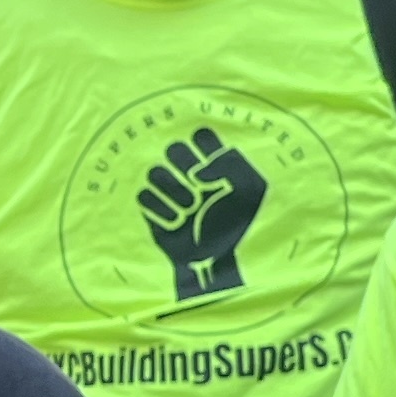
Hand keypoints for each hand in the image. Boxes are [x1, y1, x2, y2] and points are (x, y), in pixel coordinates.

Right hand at [136, 129, 266, 305]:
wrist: (221, 261)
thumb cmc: (239, 225)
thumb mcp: (252, 189)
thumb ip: (232, 165)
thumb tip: (197, 171)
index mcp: (217, 166)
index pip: (201, 135)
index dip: (204, 144)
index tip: (213, 163)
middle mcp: (192, 176)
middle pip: (173, 147)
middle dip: (183, 161)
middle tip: (198, 181)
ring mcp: (172, 194)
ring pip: (155, 171)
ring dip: (172, 187)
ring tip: (191, 207)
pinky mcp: (156, 213)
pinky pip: (143, 195)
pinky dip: (159, 207)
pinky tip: (177, 222)